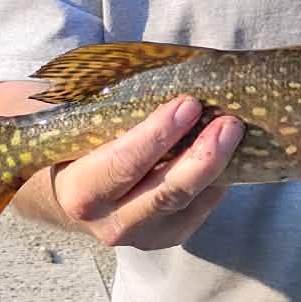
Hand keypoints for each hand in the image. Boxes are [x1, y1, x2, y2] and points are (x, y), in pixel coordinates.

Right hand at [48, 96, 241, 249]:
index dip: (158, 135)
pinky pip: (199, 212)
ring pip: (186, 204)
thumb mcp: (66, 122)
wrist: (69, 192)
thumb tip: (116, 63)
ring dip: (216, 168)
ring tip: (234, 132)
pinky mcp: (165, 237)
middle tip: (227, 122)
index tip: (188, 104)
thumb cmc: (73, 143)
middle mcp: (108, 222)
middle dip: (201, 157)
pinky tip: (230, 154)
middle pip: (164, 193)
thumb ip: (82, 100)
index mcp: (78, 191)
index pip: (123, 165)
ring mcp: (140, 236)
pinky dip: (217, 183)